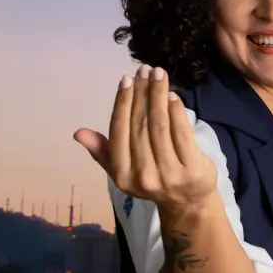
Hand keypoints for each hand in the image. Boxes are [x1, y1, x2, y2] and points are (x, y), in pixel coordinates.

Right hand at [73, 65, 218, 213]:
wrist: (187, 202)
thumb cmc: (151, 178)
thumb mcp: (123, 170)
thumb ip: (103, 151)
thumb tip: (78, 133)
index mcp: (122, 174)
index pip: (119, 132)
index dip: (122, 103)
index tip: (125, 80)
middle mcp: (143, 175)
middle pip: (140, 125)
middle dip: (142, 94)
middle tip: (143, 70)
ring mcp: (170, 173)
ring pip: (160, 126)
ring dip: (158, 96)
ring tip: (158, 75)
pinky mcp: (193, 169)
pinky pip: (182, 133)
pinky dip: (177, 111)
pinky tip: (172, 95)